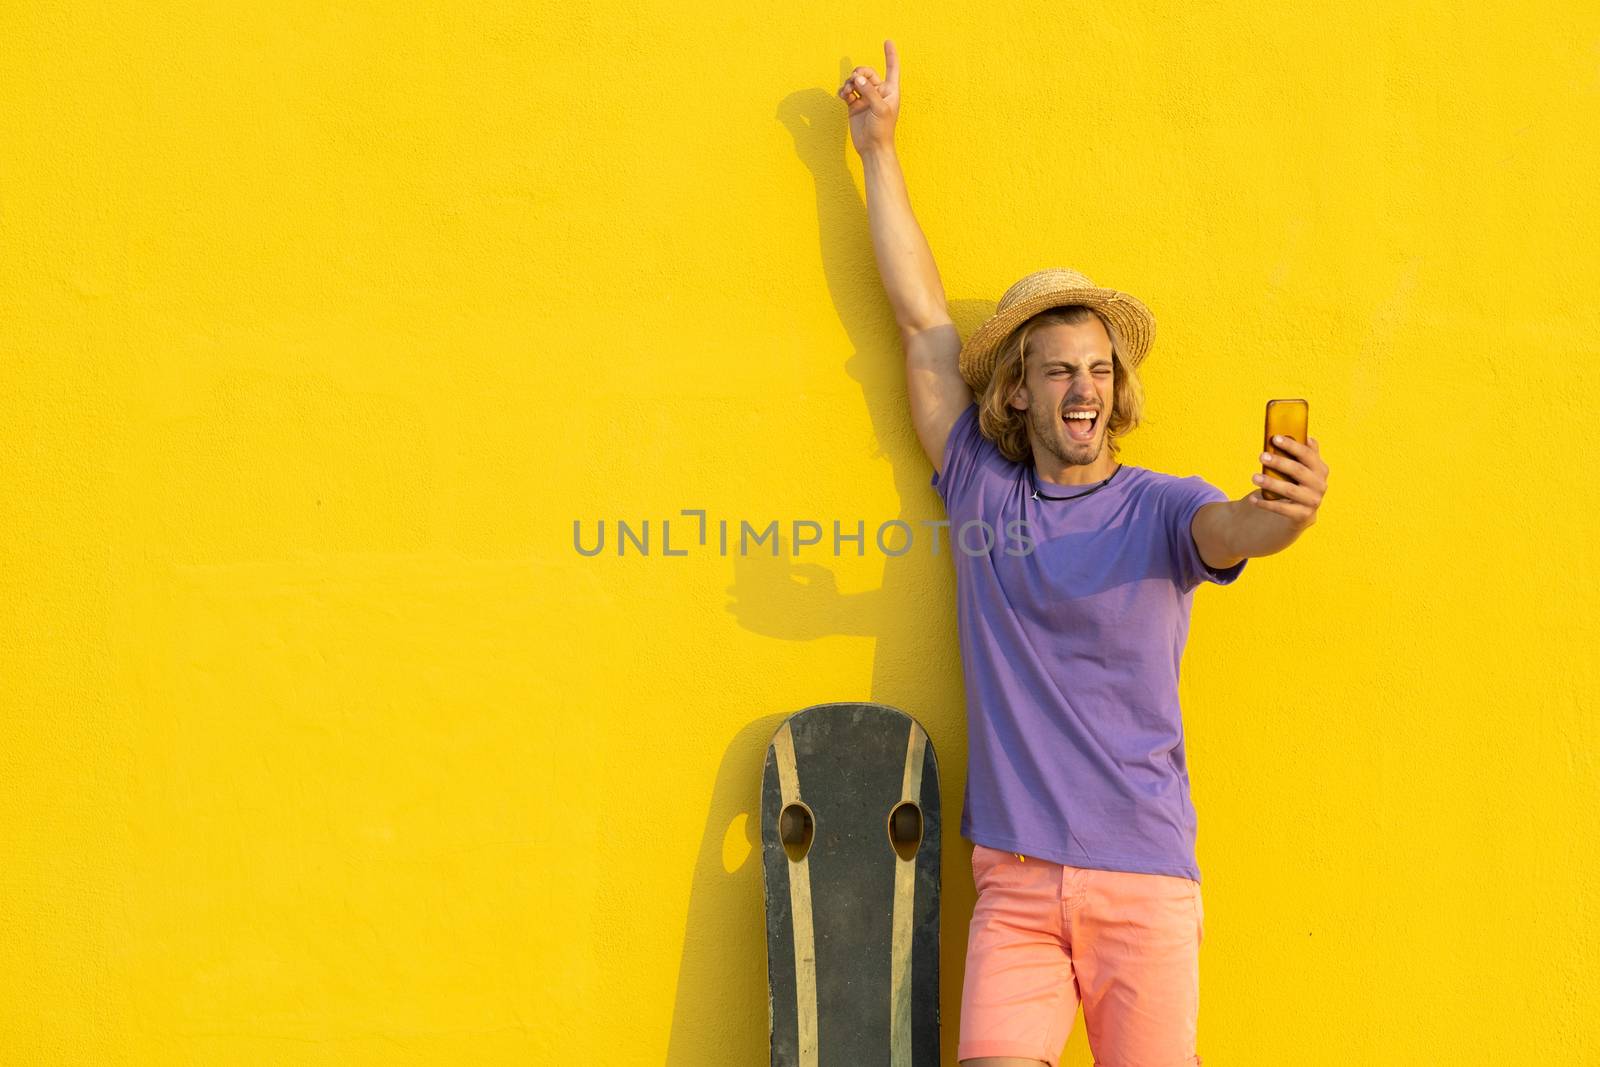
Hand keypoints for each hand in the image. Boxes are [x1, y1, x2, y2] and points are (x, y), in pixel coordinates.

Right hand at [837, 40, 900, 156]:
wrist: (872, 148)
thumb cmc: (882, 130)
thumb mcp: (880, 109)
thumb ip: (869, 92)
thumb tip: (857, 79)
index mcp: (890, 90)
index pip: (892, 68)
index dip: (890, 55)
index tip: (887, 41)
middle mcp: (878, 92)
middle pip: (867, 72)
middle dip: (859, 73)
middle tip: (855, 81)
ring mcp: (865, 98)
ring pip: (855, 81)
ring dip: (849, 82)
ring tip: (847, 92)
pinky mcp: (854, 105)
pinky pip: (847, 91)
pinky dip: (843, 91)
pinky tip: (842, 95)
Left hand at [1248, 435, 1328, 528]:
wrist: (1302, 512)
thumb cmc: (1298, 483)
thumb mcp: (1304, 468)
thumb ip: (1305, 453)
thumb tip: (1307, 437)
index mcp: (1320, 469)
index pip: (1307, 454)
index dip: (1291, 445)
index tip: (1274, 438)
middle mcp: (1320, 485)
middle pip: (1298, 471)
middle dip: (1279, 462)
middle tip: (1261, 456)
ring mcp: (1313, 501)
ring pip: (1289, 490)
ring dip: (1270, 483)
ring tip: (1254, 477)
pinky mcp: (1303, 515)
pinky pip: (1282, 508)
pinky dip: (1266, 504)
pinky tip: (1253, 499)